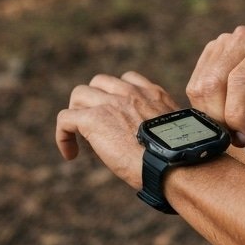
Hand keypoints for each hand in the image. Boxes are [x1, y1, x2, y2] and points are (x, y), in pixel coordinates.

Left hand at [55, 71, 179, 188]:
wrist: (174, 164)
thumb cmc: (181, 158)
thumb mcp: (179, 134)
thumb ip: (165, 130)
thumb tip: (158, 147)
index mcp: (154, 94)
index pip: (127, 80)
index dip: (116, 98)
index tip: (117, 120)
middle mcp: (131, 92)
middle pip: (99, 82)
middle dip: (94, 103)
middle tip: (97, 130)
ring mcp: (111, 102)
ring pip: (79, 95)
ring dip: (78, 114)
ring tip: (82, 140)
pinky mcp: (94, 119)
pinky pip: (65, 118)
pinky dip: (63, 135)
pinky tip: (70, 154)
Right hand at [186, 26, 244, 155]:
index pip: (240, 80)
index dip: (236, 115)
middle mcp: (244, 39)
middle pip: (213, 85)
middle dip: (221, 120)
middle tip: (239, 138)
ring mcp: (224, 42)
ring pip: (199, 87)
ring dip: (211, 116)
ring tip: (233, 127)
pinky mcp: (212, 50)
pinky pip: (195, 85)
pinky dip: (205, 107)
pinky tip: (225, 113)